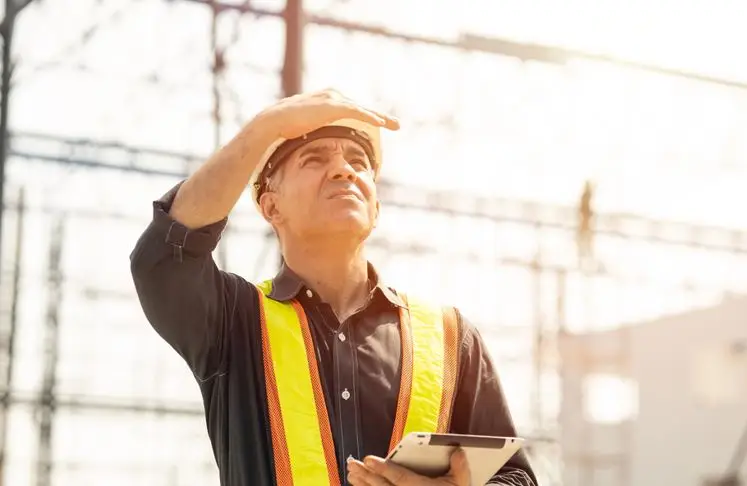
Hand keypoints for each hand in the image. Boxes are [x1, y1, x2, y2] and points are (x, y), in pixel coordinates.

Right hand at [250, 88, 399, 140]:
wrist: (274, 120)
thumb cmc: (285, 126)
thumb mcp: (305, 125)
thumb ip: (315, 127)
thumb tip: (314, 140)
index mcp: (327, 98)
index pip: (353, 108)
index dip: (367, 116)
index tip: (379, 124)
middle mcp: (333, 94)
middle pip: (362, 107)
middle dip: (379, 116)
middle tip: (395, 124)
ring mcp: (333, 99)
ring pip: (363, 109)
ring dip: (381, 117)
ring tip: (395, 125)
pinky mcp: (333, 106)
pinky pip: (357, 112)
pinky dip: (370, 117)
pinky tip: (381, 123)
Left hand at [347, 448, 470, 485]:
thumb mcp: (462, 484)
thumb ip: (460, 468)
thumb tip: (458, 451)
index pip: (401, 478)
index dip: (384, 469)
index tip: (368, 459)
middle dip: (367, 476)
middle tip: (353, 465)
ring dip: (364, 485)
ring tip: (352, 474)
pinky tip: (360, 485)